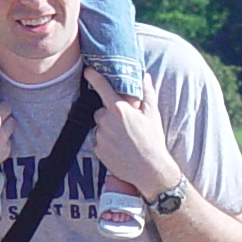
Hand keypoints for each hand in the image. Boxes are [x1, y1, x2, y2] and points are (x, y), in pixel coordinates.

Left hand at [85, 64, 182, 197]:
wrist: (150, 170)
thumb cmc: (153, 140)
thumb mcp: (153, 115)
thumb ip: (147, 93)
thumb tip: (145, 77)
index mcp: (119, 109)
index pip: (102, 88)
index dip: (94, 77)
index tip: (88, 71)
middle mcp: (106, 121)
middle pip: (100, 111)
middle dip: (109, 114)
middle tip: (125, 123)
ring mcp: (101, 137)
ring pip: (100, 127)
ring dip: (108, 129)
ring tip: (125, 138)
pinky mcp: (98, 151)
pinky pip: (99, 142)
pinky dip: (107, 143)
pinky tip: (120, 148)